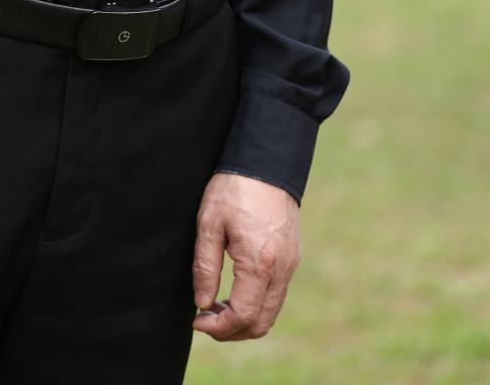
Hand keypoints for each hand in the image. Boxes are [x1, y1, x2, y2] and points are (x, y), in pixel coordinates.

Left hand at [191, 171, 300, 342]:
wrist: (266, 160)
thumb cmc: (234, 188)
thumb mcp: (209, 223)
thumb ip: (205, 267)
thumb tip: (202, 304)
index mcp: (260, 262)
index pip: (243, 316)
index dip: (218, 327)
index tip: (197, 320)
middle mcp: (281, 270)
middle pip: (261, 324)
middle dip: (231, 330)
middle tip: (204, 318)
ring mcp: (290, 264)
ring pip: (271, 312)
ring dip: (244, 318)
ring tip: (216, 304)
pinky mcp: (292, 257)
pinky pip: (276, 295)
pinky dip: (256, 303)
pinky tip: (235, 289)